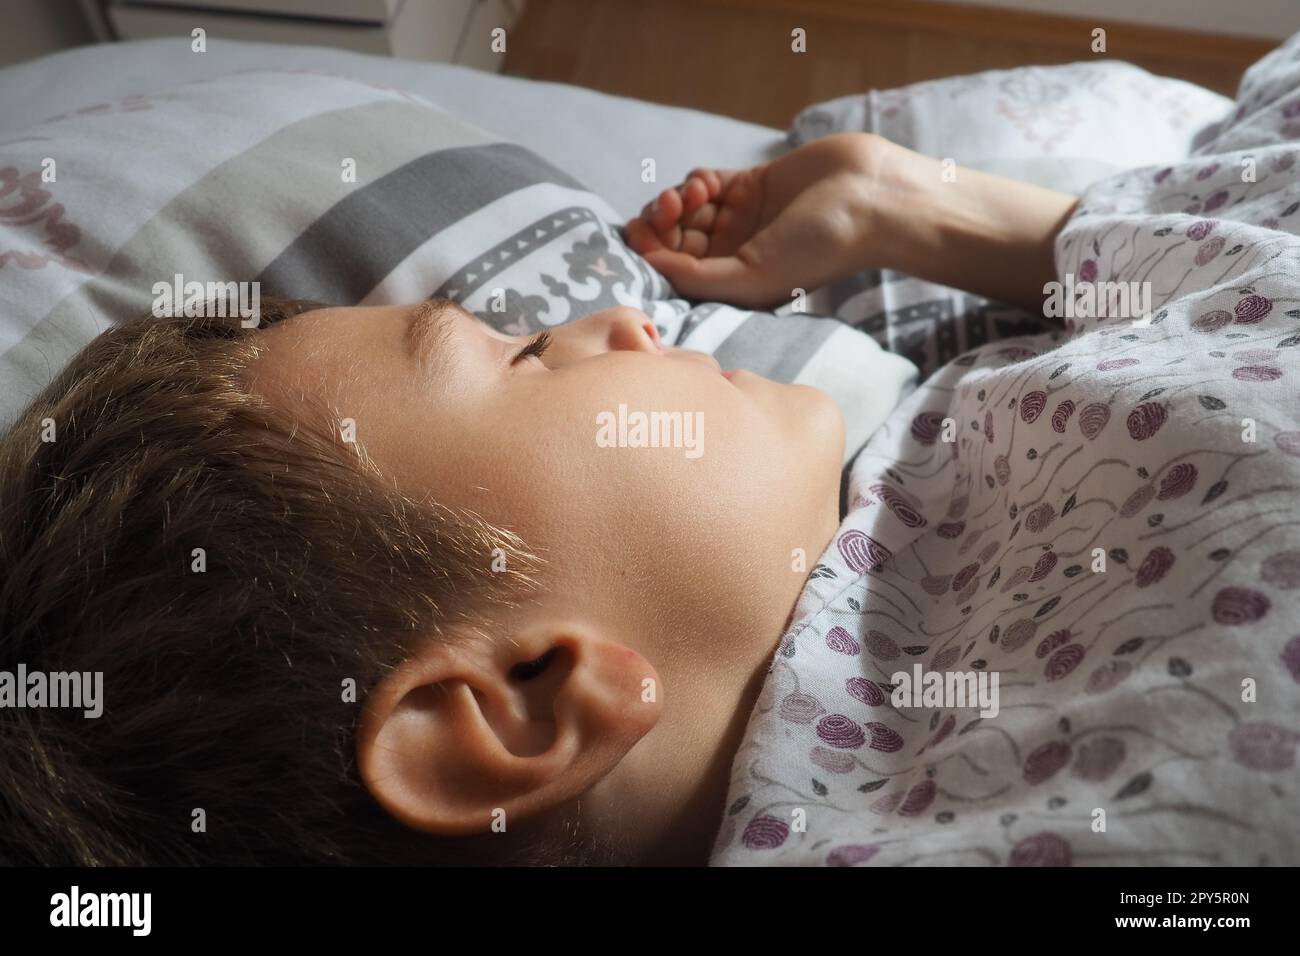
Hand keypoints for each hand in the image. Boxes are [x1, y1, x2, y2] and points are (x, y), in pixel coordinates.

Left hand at [624, 133, 893, 308]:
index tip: (640, 234)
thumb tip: (649, 266)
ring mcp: (740, 218)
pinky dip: (696, 181)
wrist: (870, 198)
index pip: (673, 272)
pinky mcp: (751, 184)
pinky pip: (705, 183)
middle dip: (660, 223)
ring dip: (676, 199)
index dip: (649, 253)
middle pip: (673, 240)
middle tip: (668, 209)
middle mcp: (733, 255)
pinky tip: (706, 184)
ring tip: (691, 194)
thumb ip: (696, 278)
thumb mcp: (752, 277)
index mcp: (733, 285)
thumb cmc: (819, 247)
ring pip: (684, 210)